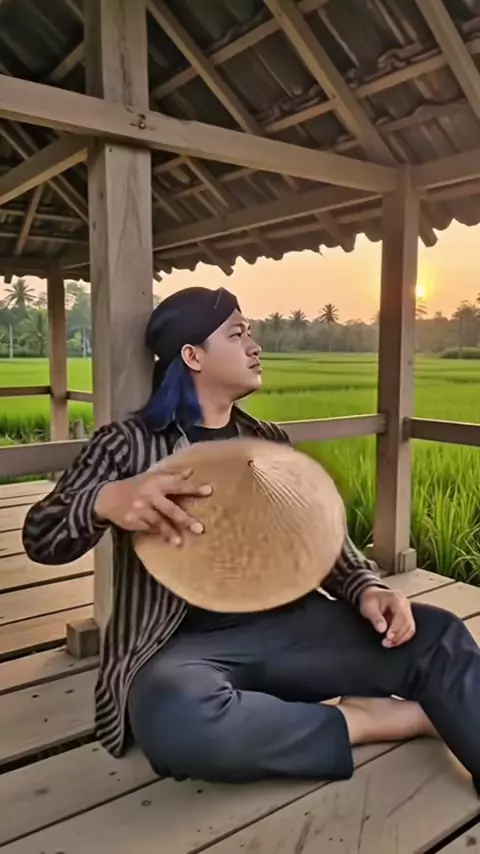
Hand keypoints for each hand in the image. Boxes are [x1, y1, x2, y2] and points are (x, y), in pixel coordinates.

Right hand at [94, 468, 212, 544]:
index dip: (193, 487)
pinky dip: (159, 534)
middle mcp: (150, 496)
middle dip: (185, 519)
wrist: (107, 497)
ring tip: (180, 542)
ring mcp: (141, 510)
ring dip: (171, 533)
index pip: (178, 484)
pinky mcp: (134, 521)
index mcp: (156, 482)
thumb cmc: (135, 485)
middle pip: (171, 509)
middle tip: (200, 528)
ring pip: (159, 523)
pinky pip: (150, 529)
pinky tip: (168, 540)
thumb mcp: (151, 476)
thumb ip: (171, 475)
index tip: (209, 490)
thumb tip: (191, 471)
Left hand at [359, 586, 415, 647]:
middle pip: (408, 623)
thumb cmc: (370, 600)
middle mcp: (405, 604)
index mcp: (396, 599)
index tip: (388, 637)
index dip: (396, 628)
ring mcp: (407, 611)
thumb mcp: (368, 607)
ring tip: (388, 644)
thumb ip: (375, 618)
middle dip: (398, 636)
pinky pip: (408, 629)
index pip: (402, 615)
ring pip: (410, 628)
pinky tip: (393, 642)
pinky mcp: (407, 617)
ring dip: (401, 638)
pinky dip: (402, 637)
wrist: (372, 595)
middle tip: (386, 643)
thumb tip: (382, 629)